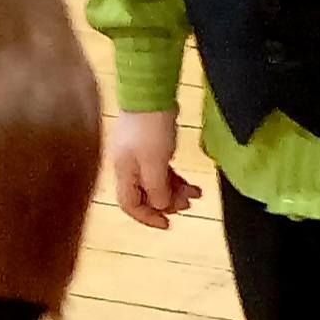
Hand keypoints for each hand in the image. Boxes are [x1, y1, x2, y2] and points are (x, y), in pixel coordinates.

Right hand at [105, 107, 196, 226]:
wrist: (150, 95)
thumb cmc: (151, 129)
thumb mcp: (155, 164)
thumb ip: (157, 189)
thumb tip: (161, 206)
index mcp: (124, 173)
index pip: (130, 205)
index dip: (147, 218)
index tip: (168, 225)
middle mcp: (127, 167)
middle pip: (145, 195)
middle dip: (168, 202)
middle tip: (189, 203)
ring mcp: (138, 156)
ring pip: (156, 183)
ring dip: (175, 191)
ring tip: (195, 193)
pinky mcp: (149, 146)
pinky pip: (161, 170)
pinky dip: (175, 178)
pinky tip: (189, 182)